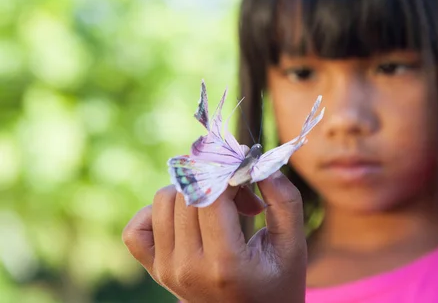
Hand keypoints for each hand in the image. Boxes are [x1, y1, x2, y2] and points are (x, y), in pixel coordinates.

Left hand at [122, 171, 306, 302]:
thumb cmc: (277, 282)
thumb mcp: (292, 245)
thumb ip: (285, 200)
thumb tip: (257, 162)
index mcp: (225, 263)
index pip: (211, 195)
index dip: (228, 170)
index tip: (246, 165)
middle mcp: (188, 268)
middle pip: (188, 192)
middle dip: (217, 179)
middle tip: (244, 195)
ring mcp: (167, 270)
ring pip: (163, 201)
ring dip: (193, 190)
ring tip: (221, 207)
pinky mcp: (155, 270)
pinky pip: (138, 227)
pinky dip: (158, 212)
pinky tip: (188, 217)